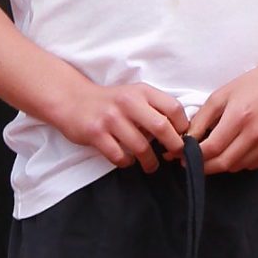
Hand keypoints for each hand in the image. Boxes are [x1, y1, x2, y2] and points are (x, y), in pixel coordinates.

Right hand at [53, 79, 188, 171]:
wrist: (74, 100)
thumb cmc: (111, 102)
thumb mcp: (135, 95)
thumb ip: (154, 107)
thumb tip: (178, 132)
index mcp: (142, 91)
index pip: (173, 108)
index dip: (183, 126)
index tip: (183, 138)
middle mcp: (128, 103)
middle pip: (161, 127)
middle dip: (173, 145)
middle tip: (175, 155)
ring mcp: (111, 118)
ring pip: (140, 146)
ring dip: (149, 160)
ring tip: (151, 165)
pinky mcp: (96, 134)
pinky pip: (119, 156)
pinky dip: (126, 162)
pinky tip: (127, 160)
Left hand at [188, 64, 257, 172]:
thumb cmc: (252, 86)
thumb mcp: (220, 96)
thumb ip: (200, 120)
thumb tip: (184, 142)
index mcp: (240, 117)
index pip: (211, 148)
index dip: (193, 156)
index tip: (183, 156)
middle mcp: (256, 134)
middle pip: (223, 163)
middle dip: (204, 165)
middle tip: (194, 160)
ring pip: (236, 167)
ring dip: (222, 162)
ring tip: (218, 149)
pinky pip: (251, 165)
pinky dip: (240, 161)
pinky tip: (239, 146)